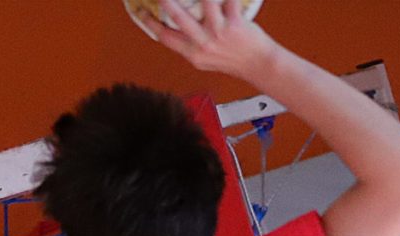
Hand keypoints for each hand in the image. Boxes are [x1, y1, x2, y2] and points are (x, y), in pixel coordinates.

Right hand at [147, 0, 279, 84]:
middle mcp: (203, 43)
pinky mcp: (235, 23)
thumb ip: (190, 46)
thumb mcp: (205, 60)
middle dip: (167, 3)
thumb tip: (174, 30)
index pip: (165, 37)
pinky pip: (230, 1)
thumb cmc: (232, 61)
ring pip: (206, 4)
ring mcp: (219, 32)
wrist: (258, 64)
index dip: (150, 23)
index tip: (141, 11)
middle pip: (179, 18)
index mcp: (192, 53)